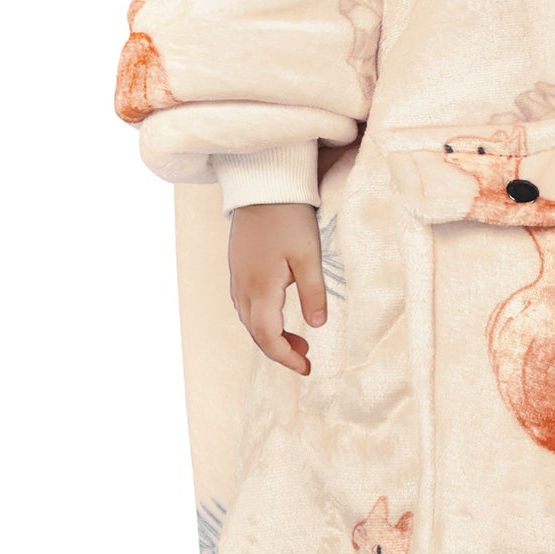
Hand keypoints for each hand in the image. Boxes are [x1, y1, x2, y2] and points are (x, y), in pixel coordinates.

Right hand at [225, 201, 327, 374]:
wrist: (262, 185)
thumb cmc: (289, 217)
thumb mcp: (309, 255)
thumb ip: (313, 293)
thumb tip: (317, 326)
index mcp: (260, 287)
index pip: (268, 336)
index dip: (286, 357)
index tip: (307, 368)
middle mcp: (242, 286)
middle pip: (255, 333)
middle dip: (279, 350)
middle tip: (306, 356)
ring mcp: (236, 277)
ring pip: (248, 320)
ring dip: (270, 335)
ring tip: (298, 341)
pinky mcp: (237, 268)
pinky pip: (245, 305)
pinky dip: (261, 319)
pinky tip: (278, 315)